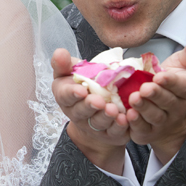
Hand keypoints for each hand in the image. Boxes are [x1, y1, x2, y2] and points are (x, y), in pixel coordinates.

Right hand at [50, 48, 128, 172]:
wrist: (96, 106)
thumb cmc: (83, 84)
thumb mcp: (71, 71)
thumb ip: (63, 63)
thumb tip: (59, 53)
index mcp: (66, 96)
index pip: (65, 96)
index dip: (72, 94)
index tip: (81, 90)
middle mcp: (77, 113)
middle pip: (81, 112)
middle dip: (90, 106)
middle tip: (99, 101)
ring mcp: (93, 125)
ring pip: (98, 123)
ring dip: (106, 117)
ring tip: (114, 110)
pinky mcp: (109, 133)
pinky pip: (113, 132)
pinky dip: (119, 126)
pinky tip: (125, 119)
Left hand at [126, 32, 185, 162]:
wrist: (172, 114)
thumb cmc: (176, 84)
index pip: (181, 86)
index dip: (171, 82)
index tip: (160, 76)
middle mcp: (177, 108)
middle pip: (167, 102)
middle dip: (156, 95)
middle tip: (144, 88)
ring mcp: (163, 122)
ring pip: (154, 116)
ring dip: (144, 108)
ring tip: (134, 98)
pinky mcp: (148, 132)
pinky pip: (142, 129)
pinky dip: (135, 123)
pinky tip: (127, 114)